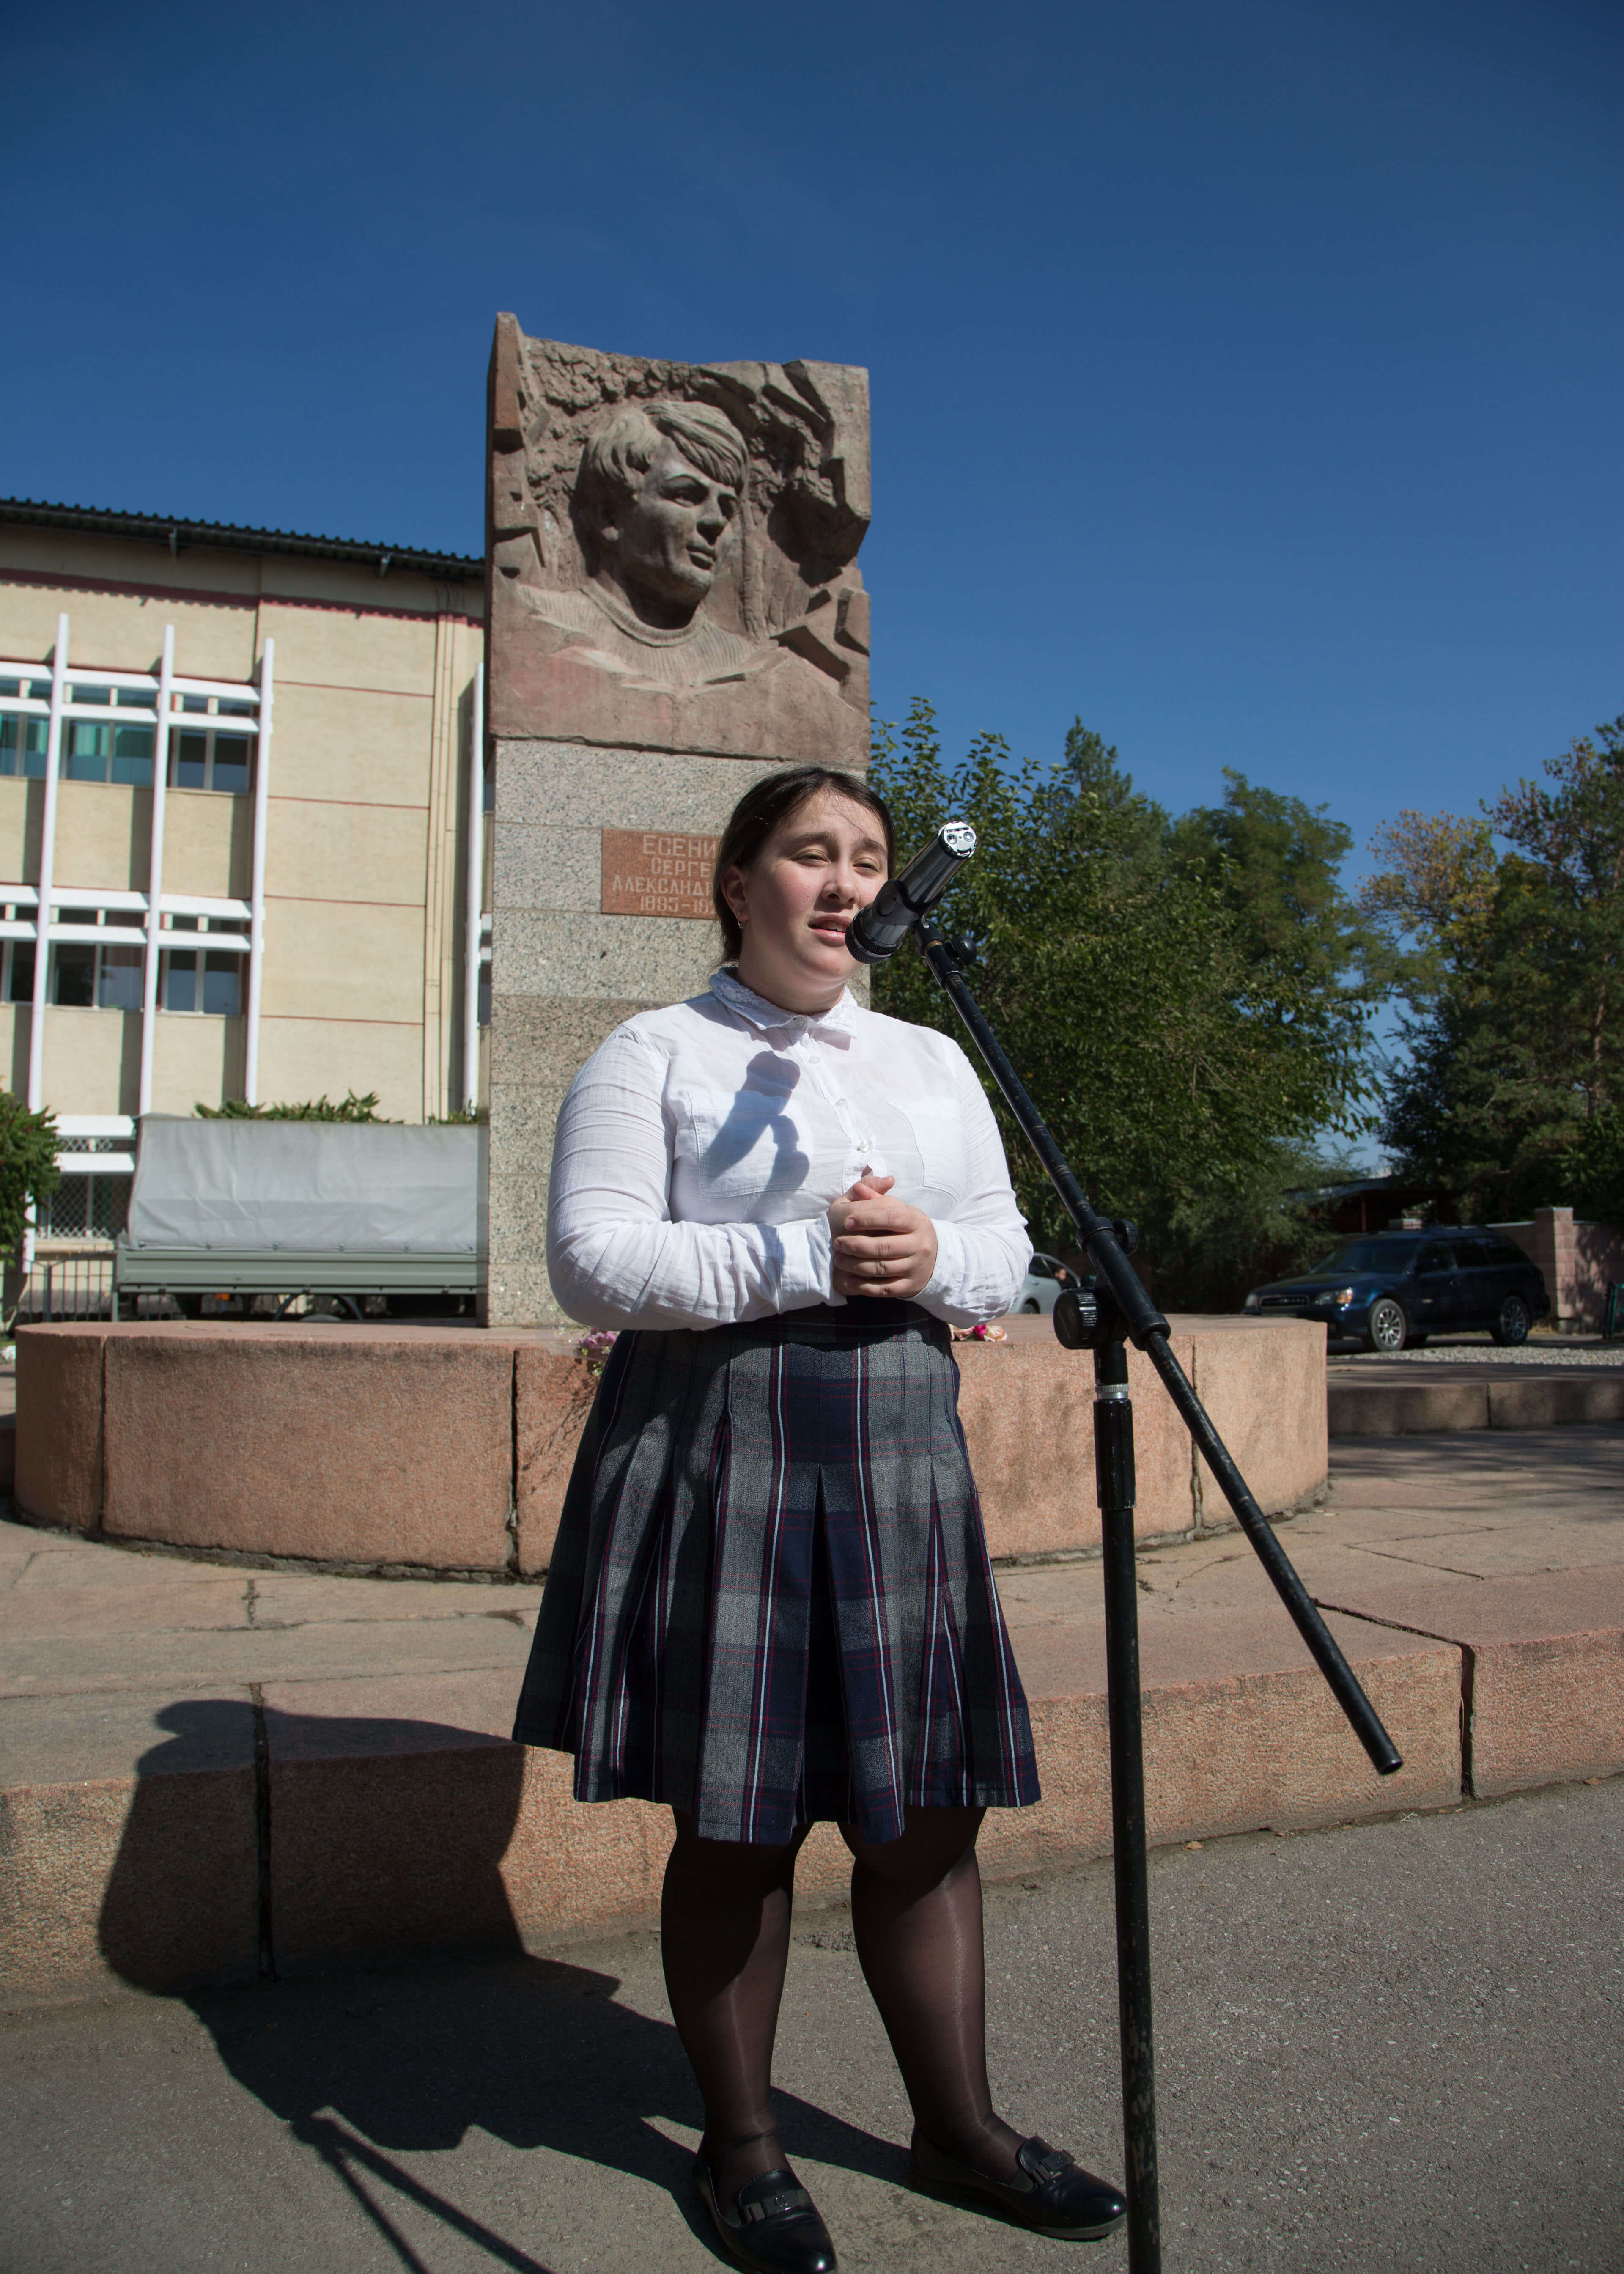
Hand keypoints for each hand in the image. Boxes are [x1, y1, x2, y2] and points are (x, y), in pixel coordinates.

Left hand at [828, 1173, 938, 1300]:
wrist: (931, 1256)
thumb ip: (876, 1196)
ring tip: (838, 1260)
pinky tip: (849, 1281)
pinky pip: (885, 1289)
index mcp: (916, 1220)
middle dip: (856, 1245)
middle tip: (837, 1244)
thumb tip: (861, 1188)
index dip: (867, 1218)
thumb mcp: (896, 1208)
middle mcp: (920, 1244)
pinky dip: (864, 1287)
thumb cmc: (904, 1228)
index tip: (847, 1222)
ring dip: (855, 1265)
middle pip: (884, 1246)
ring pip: (882, 1269)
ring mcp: (916, 1267)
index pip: (891, 1216)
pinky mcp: (910, 1286)